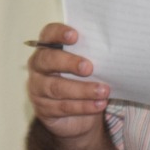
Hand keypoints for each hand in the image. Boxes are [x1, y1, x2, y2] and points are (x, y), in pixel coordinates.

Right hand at [27, 22, 109, 139]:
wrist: (75, 115)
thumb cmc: (81, 80)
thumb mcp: (85, 65)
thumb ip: (90, 56)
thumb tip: (111, 51)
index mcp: (47, 49)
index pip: (48, 35)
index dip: (58, 33)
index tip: (75, 35)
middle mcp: (38, 67)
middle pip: (47, 60)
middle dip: (69, 63)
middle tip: (89, 67)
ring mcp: (38, 88)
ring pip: (56, 88)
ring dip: (82, 90)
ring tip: (103, 91)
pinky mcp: (44, 109)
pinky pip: (63, 107)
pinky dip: (83, 106)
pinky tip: (98, 104)